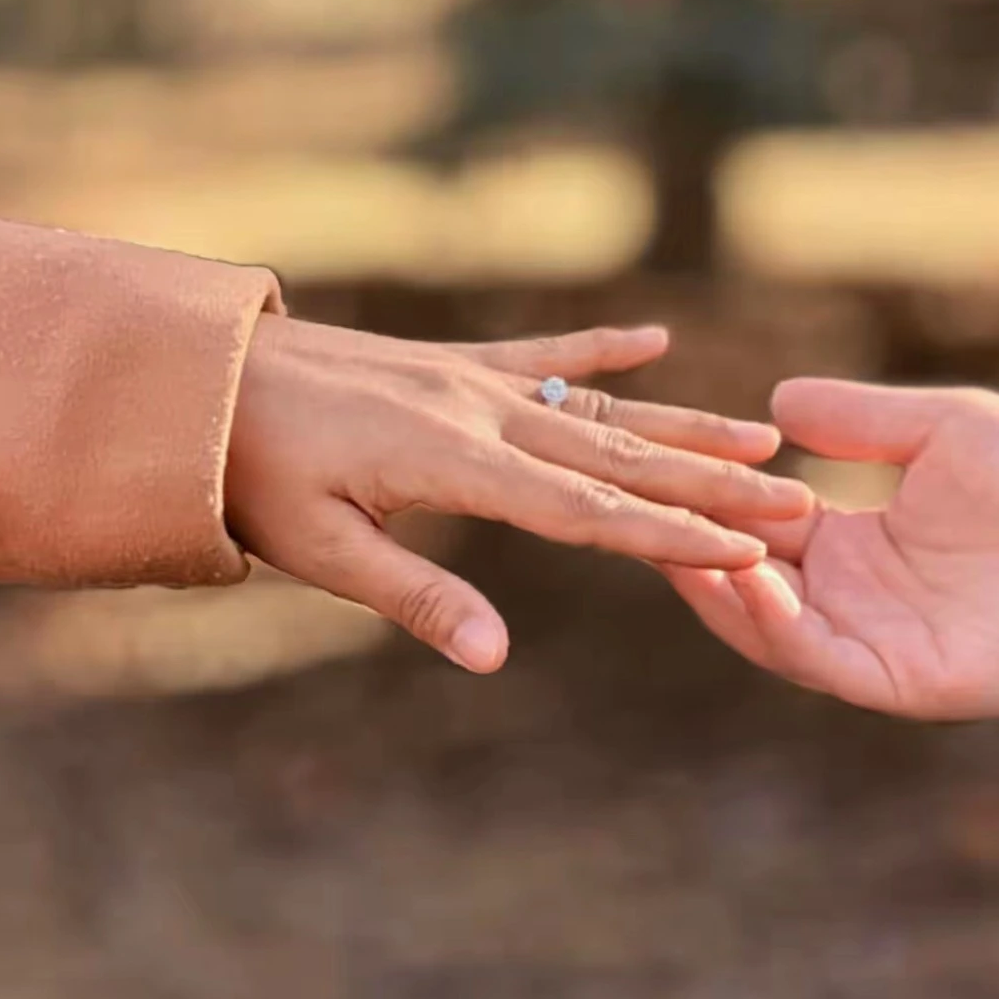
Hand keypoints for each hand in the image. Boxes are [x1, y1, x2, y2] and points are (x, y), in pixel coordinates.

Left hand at [225, 318, 809, 674]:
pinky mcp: (455, 363)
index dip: (672, 533)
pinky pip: (542, 353)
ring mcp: (474, 380)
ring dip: (683, 423)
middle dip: (713, 482)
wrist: (202, 376)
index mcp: (456, 465)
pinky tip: (656, 339)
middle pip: (618, 455)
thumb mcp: (320, 550)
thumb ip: (416, 598)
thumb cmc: (254, 473)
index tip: (750, 549)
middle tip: (796, 498)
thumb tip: (497, 659)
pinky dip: (602, 347)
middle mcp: (482, 413)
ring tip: (762, 433)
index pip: (587, 510)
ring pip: (599, 406)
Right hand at [665, 379, 998, 719]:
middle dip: (691, 550)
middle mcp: (850, 596)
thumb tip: (777, 403)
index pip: (757, 530)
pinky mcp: (894, 677)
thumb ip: (860, 419)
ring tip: (671, 548)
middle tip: (635, 512)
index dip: (710, 505)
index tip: (660, 468)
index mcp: (853, 543)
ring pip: (766, 628)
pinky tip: (744, 580)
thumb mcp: (937, 427)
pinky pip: (817, 658)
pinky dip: (772, 627)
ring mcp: (869, 640)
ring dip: (717, 590)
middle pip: (745, 582)